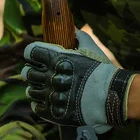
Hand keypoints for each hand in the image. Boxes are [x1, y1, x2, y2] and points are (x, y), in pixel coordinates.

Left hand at [21, 29, 135, 133]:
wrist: (112, 96)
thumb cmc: (102, 70)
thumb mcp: (91, 48)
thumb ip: (78, 36)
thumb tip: (72, 27)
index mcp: (57, 58)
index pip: (31, 53)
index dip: (32, 54)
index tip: (36, 57)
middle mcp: (51, 77)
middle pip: (27, 72)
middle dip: (32, 71)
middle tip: (38, 73)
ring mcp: (52, 96)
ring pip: (31, 90)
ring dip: (35, 88)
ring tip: (43, 87)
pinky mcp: (54, 113)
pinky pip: (37, 107)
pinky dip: (39, 103)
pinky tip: (46, 100)